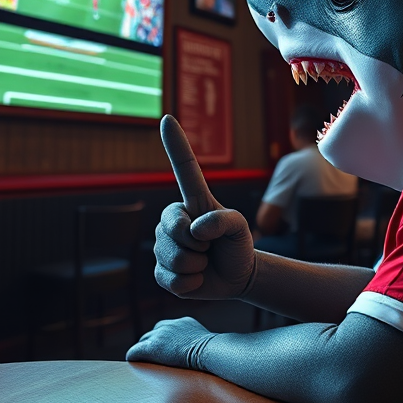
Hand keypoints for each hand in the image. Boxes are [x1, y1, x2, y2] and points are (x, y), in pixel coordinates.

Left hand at [126, 317, 214, 369]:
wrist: (209, 352)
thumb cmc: (215, 353)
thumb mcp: (208, 343)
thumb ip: (201, 344)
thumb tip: (209, 354)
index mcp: (184, 322)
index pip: (167, 328)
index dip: (165, 339)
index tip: (167, 350)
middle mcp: (170, 325)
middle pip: (153, 332)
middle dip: (151, 343)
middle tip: (153, 358)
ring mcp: (160, 335)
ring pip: (143, 340)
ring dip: (143, 350)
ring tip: (143, 361)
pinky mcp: (152, 348)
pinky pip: (134, 352)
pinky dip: (133, 357)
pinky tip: (134, 364)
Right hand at [154, 115, 255, 299]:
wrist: (237, 275)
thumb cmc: (237, 244)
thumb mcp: (241, 227)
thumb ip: (224, 221)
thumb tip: (197, 227)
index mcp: (192, 201)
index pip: (184, 168)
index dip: (176, 144)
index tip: (168, 118)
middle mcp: (173, 219)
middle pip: (174, 231)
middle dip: (198, 246)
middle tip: (210, 248)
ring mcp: (163, 244)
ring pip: (173, 258)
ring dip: (196, 266)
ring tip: (205, 261)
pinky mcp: (161, 271)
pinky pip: (170, 279)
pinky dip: (190, 284)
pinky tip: (197, 278)